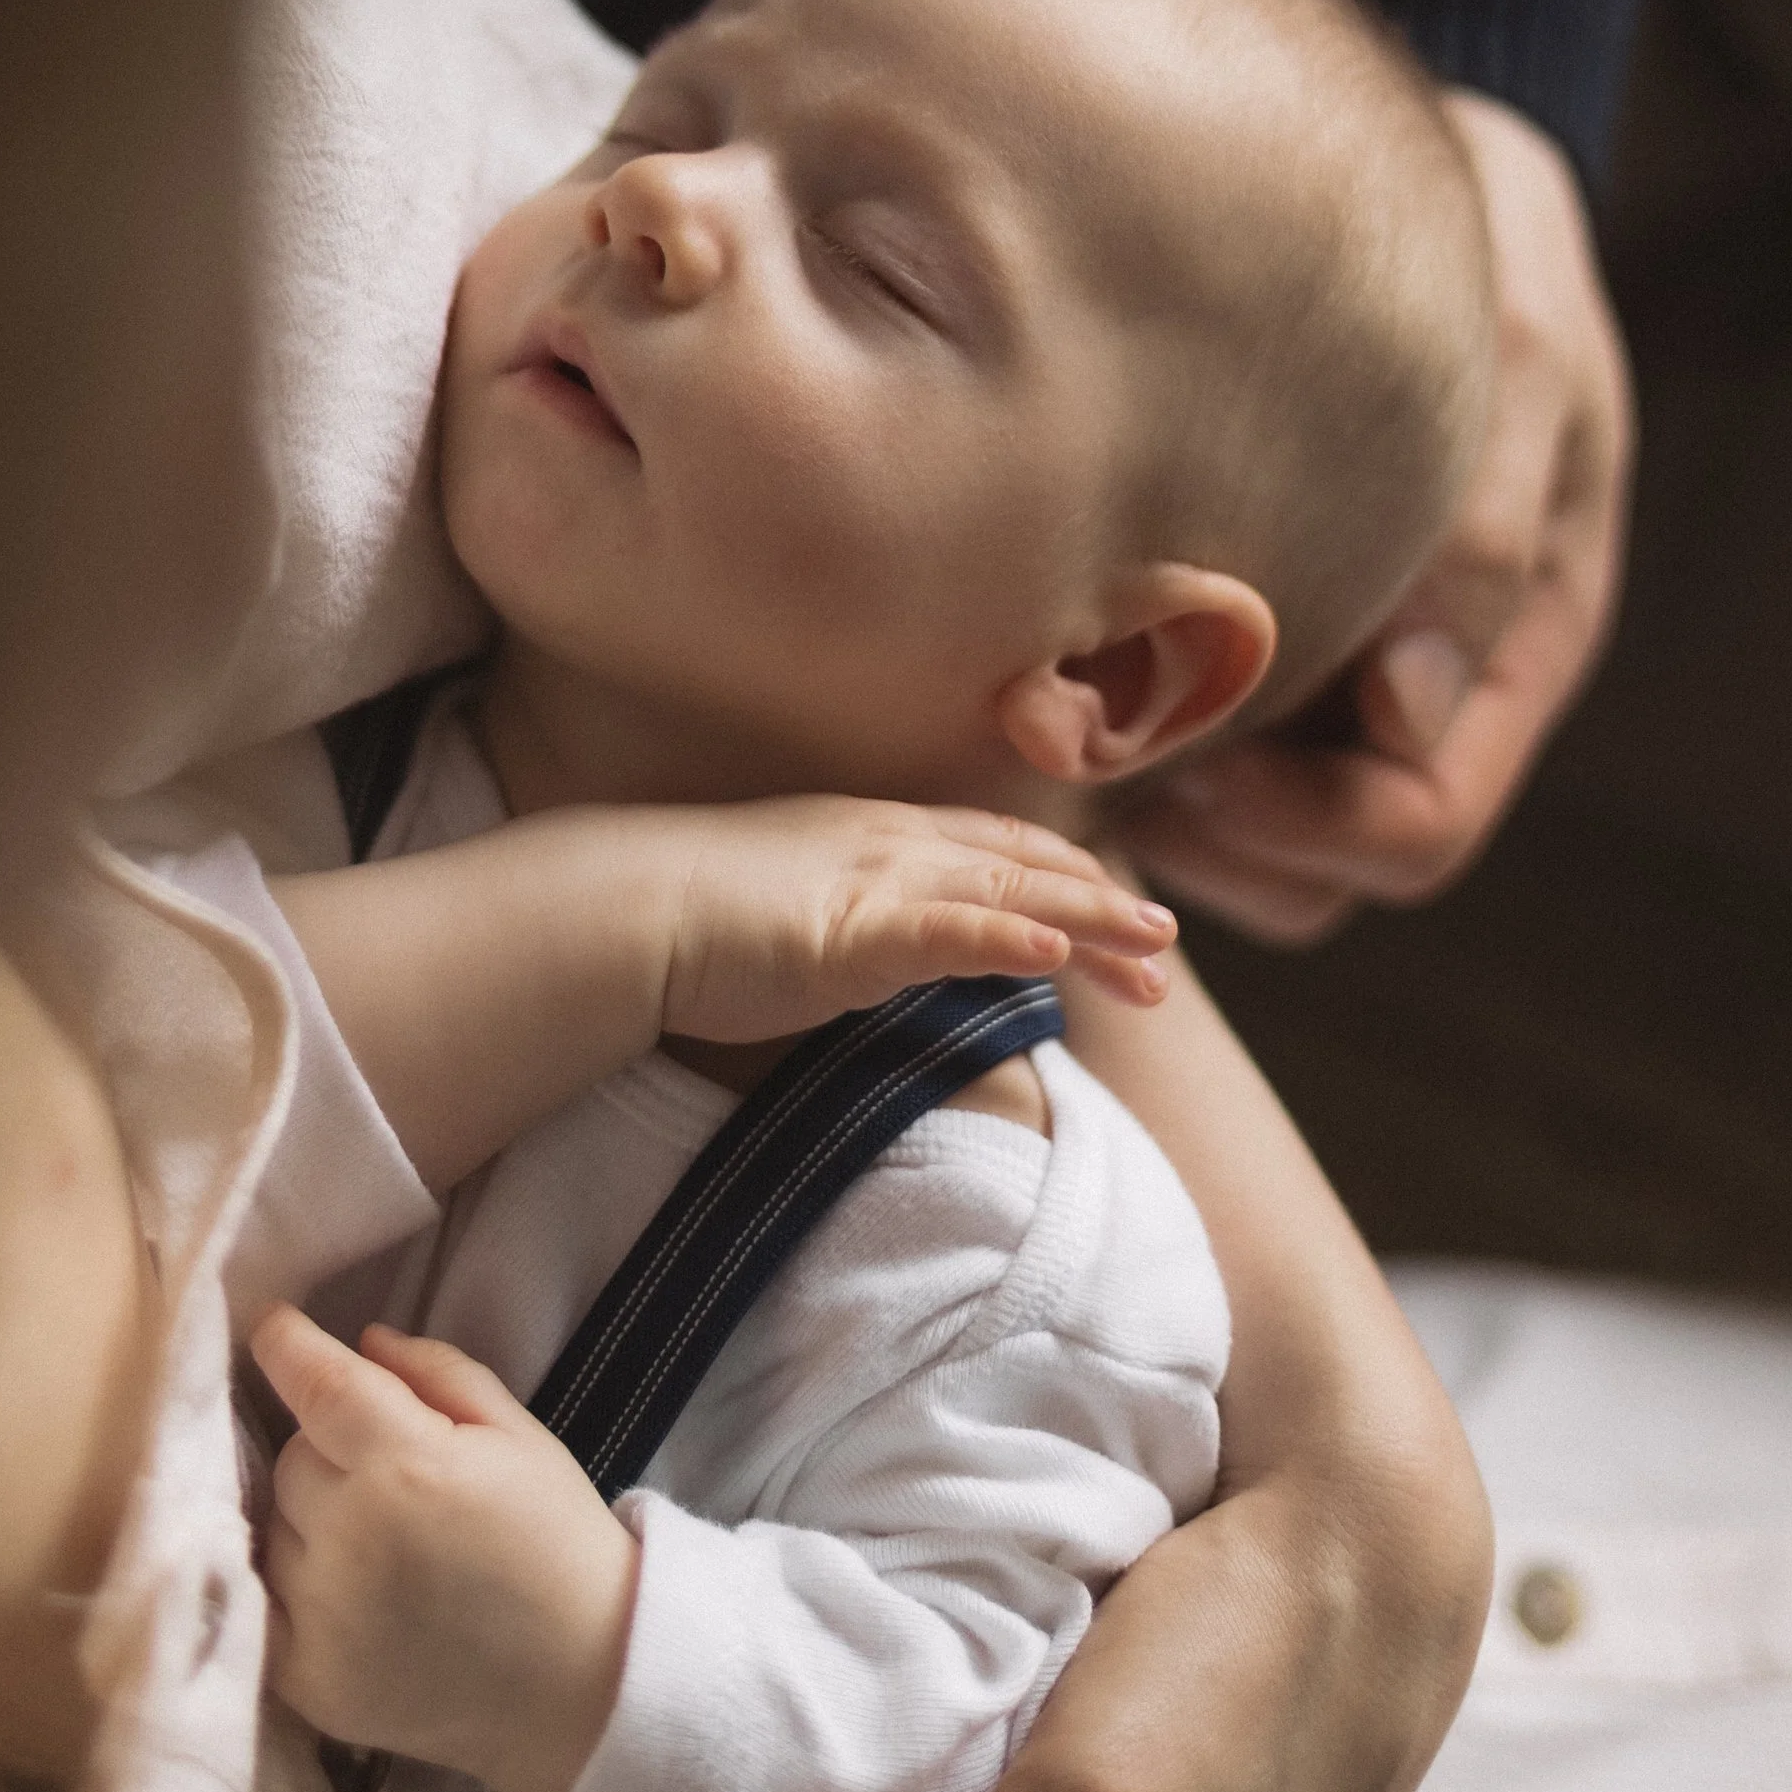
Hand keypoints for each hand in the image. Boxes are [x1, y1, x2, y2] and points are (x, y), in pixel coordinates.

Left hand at [252, 1307, 636, 1791]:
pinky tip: (348, 1592)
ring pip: (275, 1528)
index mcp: (406, 1465)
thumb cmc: (557, 1543)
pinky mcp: (306, 1681)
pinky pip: (265, 1604)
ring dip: (311, 1520)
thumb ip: (437, 1373)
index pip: (315, 1385)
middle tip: (387, 1471)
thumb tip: (363, 1343)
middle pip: (293, 1458)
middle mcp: (349, 1537)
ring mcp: (320, 1617)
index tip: (275, 1328)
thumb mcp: (518, 1435)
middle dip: (328, 1448)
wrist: (583, 1683)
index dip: (286, 1345)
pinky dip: (292, 1589)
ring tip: (379, 1544)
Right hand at [659, 798, 1173, 1037]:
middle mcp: (891, 844)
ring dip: (1089, 920)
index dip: (1065, 877)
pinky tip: (1056, 952)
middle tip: (1168, 943)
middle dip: (1102, 905)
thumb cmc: (692, 916)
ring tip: (1153, 949)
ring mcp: (876, 881)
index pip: (996, 850)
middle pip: (1024, 868)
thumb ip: (853, 926)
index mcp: (878, 835)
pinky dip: (1008, 937)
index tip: (1115, 912)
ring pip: (1009, 893)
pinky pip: (948, 930)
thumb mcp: (798, 912)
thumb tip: (880, 956)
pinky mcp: (853, 929)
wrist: (624, 907)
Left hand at [1122, 91, 1631, 939]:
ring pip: (1257, 835)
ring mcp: (1348, 664)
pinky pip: (1199, 745)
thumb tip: (1411, 714)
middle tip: (1093, 758)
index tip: (1190, 768)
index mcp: (1520, 649)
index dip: (1307, 832)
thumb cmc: (1487, 241)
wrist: (1428, 168)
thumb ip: (1487, 524)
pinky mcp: (1265, 622)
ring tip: (1064, 719)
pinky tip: (1056, 655)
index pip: (1416, 830)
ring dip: (1166, 812)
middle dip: (1219, 844)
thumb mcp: (1522, 355)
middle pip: (1326, 869)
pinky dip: (1135, 738)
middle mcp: (1432, 685)